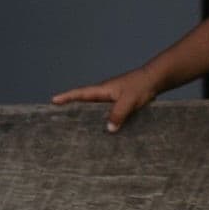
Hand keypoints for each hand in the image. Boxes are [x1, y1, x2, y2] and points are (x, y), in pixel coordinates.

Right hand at [50, 68, 165, 131]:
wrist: (155, 80)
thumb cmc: (141, 86)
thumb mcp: (128, 100)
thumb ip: (118, 113)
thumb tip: (108, 129)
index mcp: (102, 90)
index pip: (80, 93)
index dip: (66, 97)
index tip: (53, 100)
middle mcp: (104, 93)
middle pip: (84, 101)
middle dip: (71, 107)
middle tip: (58, 117)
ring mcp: (112, 98)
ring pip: (95, 108)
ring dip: (87, 115)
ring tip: (79, 128)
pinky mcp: (120, 103)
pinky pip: (106, 112)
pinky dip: (101, 118)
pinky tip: (104, 129)